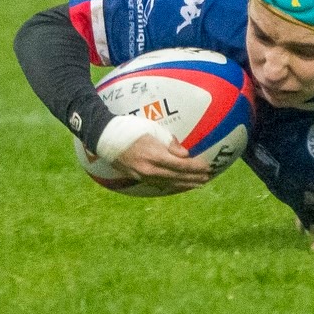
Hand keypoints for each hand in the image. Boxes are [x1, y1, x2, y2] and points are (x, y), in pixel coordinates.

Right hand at [95, 115, 210, 192]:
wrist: (105, 138)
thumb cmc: (130, 128)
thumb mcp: (152, 129)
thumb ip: (169, 142)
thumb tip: (185, 154)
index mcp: (155, 155)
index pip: (180, 165)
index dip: (195, 167)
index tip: (207, 167)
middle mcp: (150, 169)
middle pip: (177, 177)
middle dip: (193, 178)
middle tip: (207, 179)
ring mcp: (143, 175)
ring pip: (168, 183)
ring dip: (184, 184)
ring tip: (197, 185)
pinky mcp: (137, 177)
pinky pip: (158, 184)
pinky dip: (171, 185)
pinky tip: (178, 185)